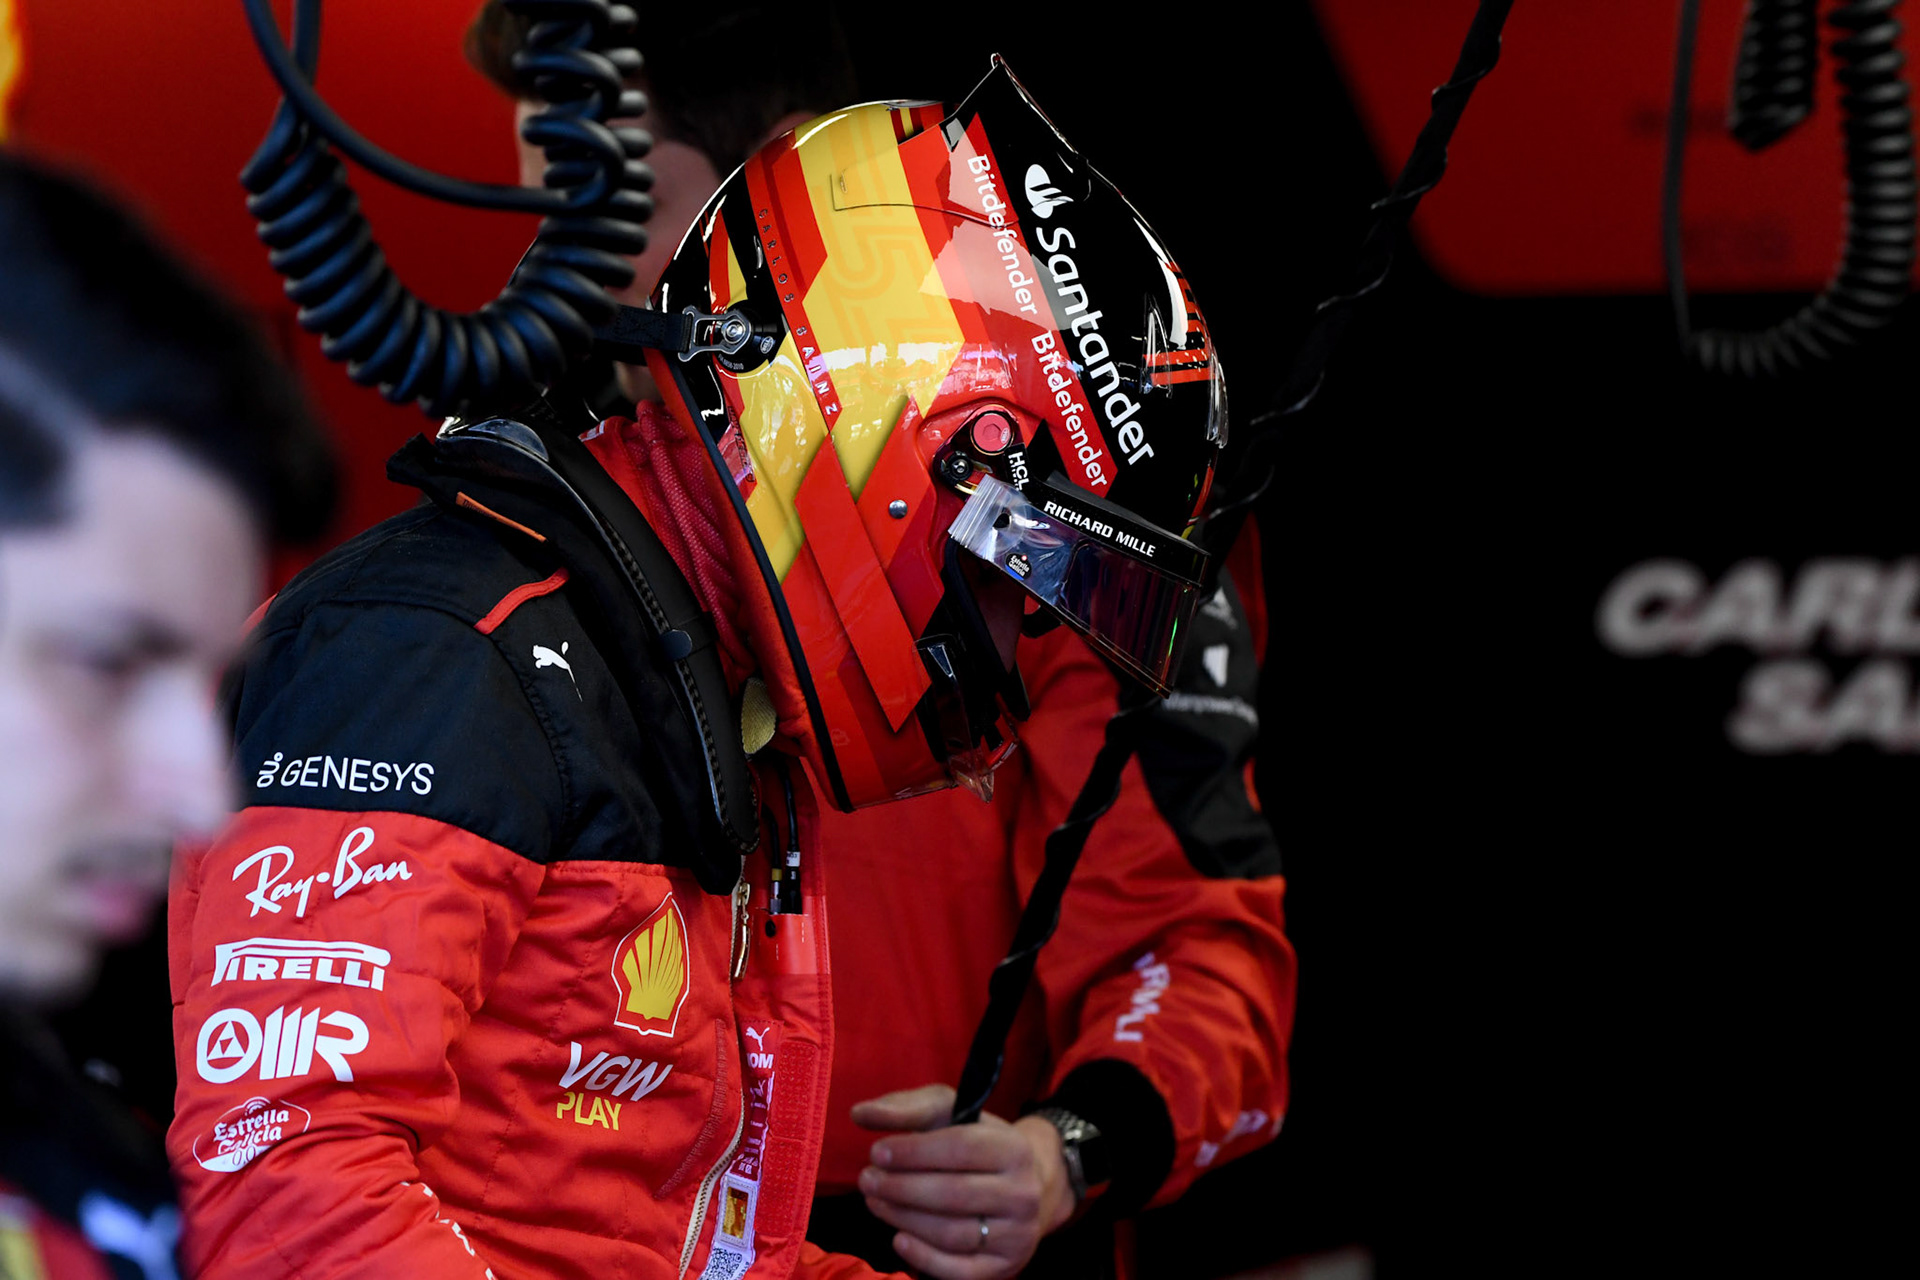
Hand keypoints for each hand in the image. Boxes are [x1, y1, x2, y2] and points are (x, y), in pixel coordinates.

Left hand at [852, 1083, 1074, 1279]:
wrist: (1024, 1188)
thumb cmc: (976, 1145)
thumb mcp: (949, 1115)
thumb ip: (906, 1109)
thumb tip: (859, 1114)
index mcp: (1014, 1149)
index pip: (960, 1149)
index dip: (914, 1151)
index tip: (876, 1152)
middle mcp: (1022, 1194)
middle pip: (953, 1194)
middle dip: (901, 1188)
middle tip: (867, 1180)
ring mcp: (1016, 1235)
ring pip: (952, 1233)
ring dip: (904, 1219)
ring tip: (875, 1202)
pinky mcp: (1004, 1267)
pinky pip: (959, 1270)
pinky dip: (924, 1258)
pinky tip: (897, 1239)